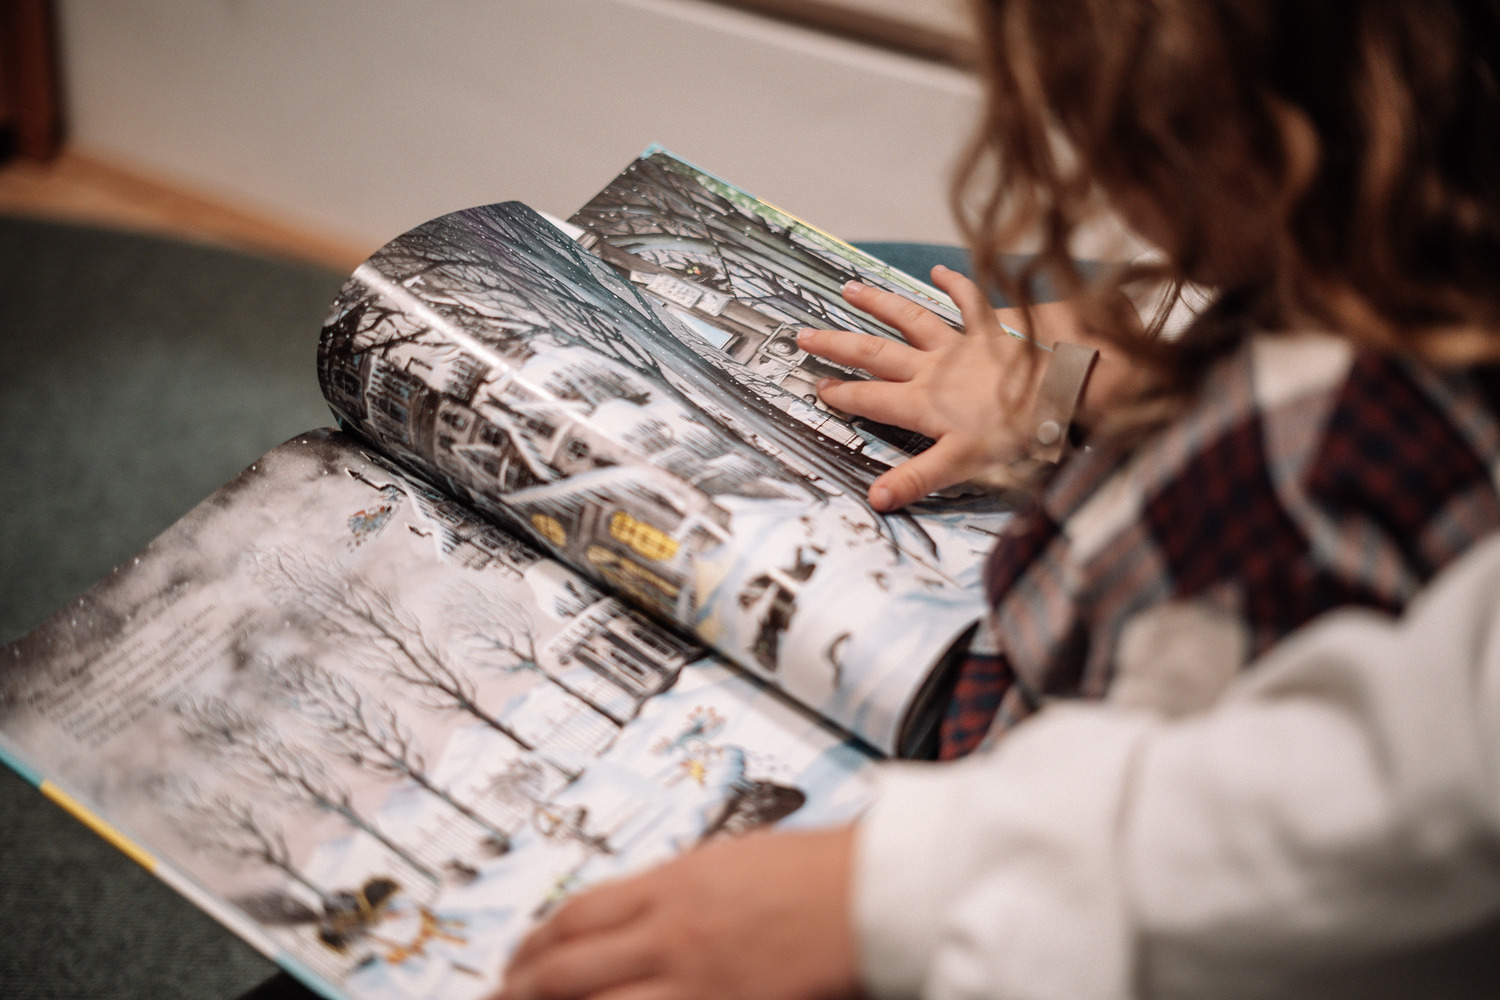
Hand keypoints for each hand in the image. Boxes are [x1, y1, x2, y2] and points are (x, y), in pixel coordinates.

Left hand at [497, 826, 859, 999]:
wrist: (874, 894)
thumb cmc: (819, 871)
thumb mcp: (735, 859)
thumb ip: (680, 888)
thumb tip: (636, 913)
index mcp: (672, 884)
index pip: (576, 915)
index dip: (535, 944)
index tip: (518, 961)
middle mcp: (671, 932)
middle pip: (569, 969)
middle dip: (523, 991)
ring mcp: (695, 980)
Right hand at [799, 266, 1046, 511]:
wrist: (1057, 393)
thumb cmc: (1012, 431)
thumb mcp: (960, 464)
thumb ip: (916, 479)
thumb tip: (877, 498)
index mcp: (921, 402)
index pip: (869, 399)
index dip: (841, 395)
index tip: (817, 387)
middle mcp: (931, 369)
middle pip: (874, 353)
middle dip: (838, 345)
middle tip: (807, 335)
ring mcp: (957, 346)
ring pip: (909, 320)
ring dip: (878, 304)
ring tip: (850, 289)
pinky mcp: (987, 332)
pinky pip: (968, 303)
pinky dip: (953, 284)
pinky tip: (938, 270)